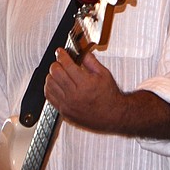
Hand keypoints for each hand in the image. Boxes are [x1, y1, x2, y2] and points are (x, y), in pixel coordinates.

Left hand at [45, 49, 169, 138]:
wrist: (118, 118)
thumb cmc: (114, 95)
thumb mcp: (106, 76)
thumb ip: (94, 64)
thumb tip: (86, 52)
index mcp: (86, 84)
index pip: (67, 65)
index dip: (62, 56)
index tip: (61, 51)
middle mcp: (76, 95)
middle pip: (57, 74)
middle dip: (57, 65)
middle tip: (60, 60)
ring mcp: (70, 106)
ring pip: (51, 87)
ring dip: (51, 77)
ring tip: (56, 71)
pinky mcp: (68, 114)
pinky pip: (52, 100)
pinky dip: (50, 91)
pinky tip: (53, 86)